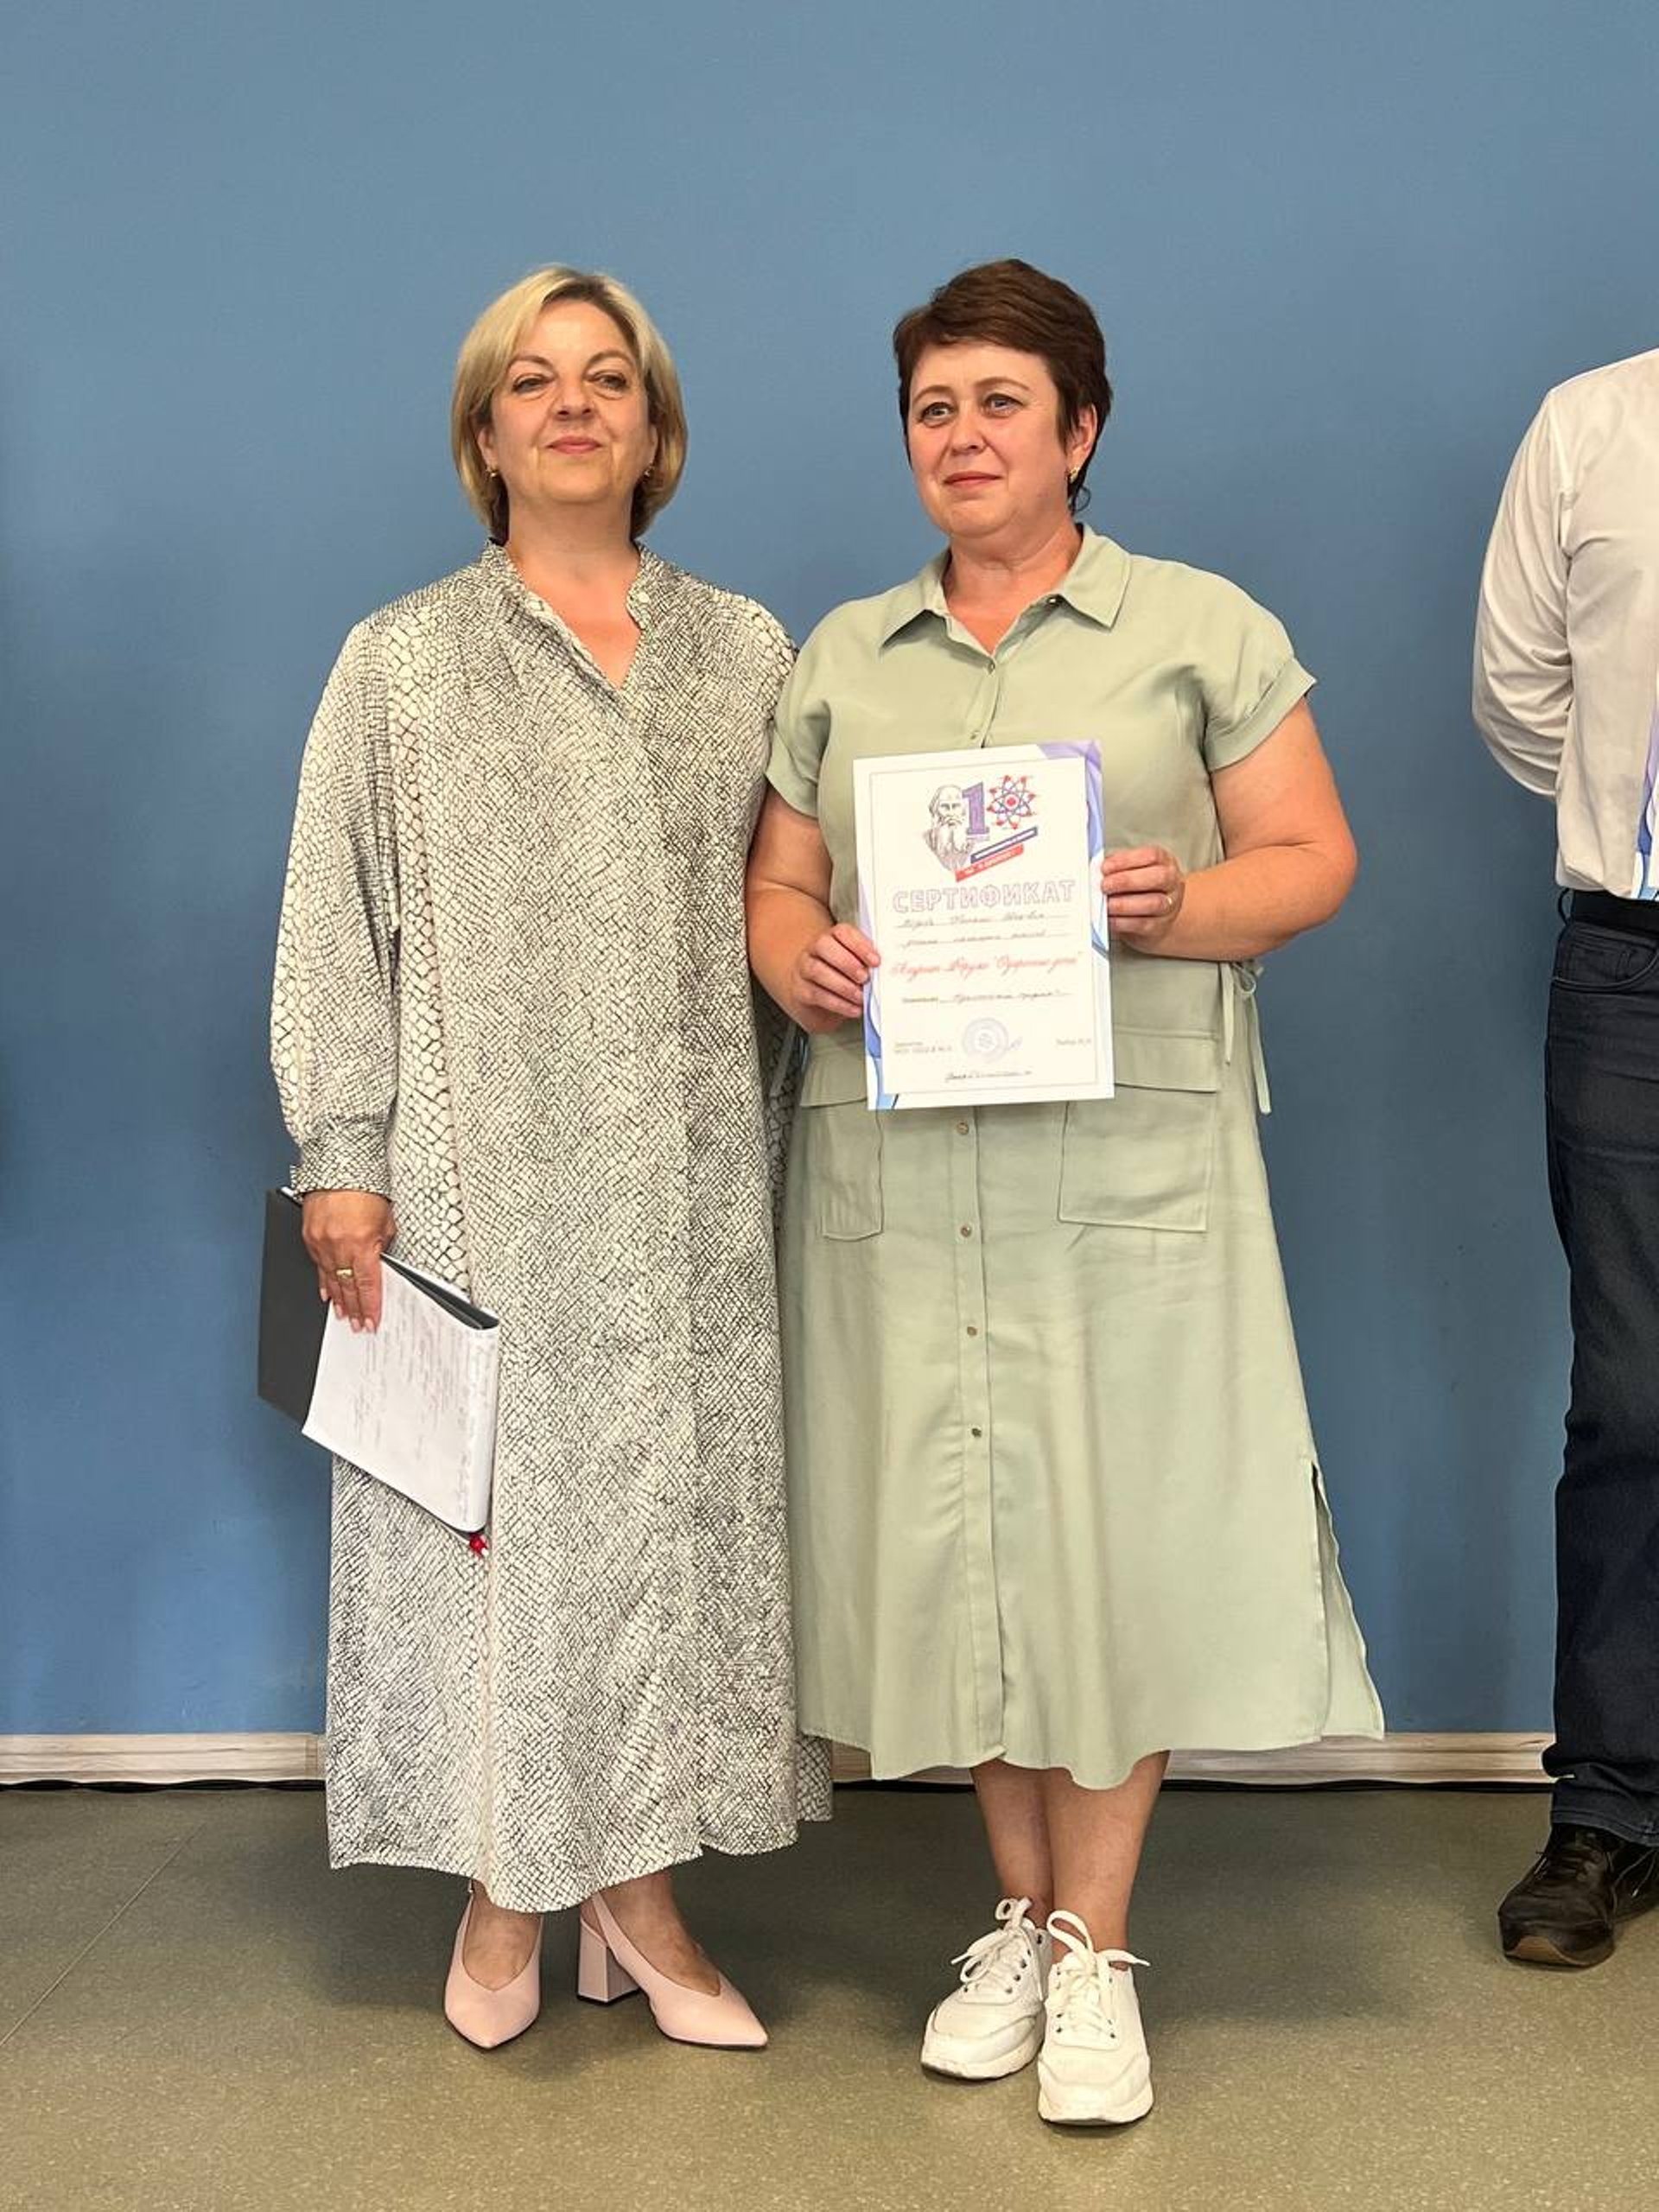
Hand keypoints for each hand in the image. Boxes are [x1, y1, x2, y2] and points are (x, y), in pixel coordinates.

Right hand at [303, 1190, 395, 1332]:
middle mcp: (338, 1246)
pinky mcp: (309, 1235)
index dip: (370, 1307)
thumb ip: (382, 1244)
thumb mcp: (386, 1219)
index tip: (371, 1321)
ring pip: (330, 1279)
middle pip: (347, 1287)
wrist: (340, 1164)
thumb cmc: (365, 1187)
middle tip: (356, 1325)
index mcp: (361, 1243)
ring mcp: (320, 1242)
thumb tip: (379, 1261)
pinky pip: (317, 1265)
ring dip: (337, 1299)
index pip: (367, 1285)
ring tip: (342, 1315)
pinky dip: (324, 1280)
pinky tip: (327, 1292)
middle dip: (353, 1309)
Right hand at [792, 922, 879, 1027]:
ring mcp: (804, 968)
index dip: (860, 945)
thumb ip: (867, 963)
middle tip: (865, 978)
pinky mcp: (800, 990)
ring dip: (843, 985)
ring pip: (817, 970)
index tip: (876, 961)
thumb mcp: (855, 965)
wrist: (816, 993)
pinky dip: (839, 1003)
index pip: (842, 932)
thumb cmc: (842, 975)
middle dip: (847, 963)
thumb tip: (886, 970)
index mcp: (832, 937)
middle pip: (824, 946)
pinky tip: (853, 1008)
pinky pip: (817, 994)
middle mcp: (814, 949)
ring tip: (860, 996)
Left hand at [1102, 845, 1185, 948]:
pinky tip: (1109, 919)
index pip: (1151, 855)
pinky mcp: (1160, 926)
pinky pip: (1143, 924)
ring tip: (1106, 904)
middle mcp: (1171, 882)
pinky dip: (1123, 922)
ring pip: (1153, 903)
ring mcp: (1169, 905)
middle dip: (1127, 881)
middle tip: (1105, 886)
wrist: (1156, 916)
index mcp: (1164, 861)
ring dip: (1124, 904)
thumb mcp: (1132, 871)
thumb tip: (1095, 871)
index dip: (1126, 860)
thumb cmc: (1139, 888)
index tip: (1105, 867)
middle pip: (1157, 877)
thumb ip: (1116, 868)